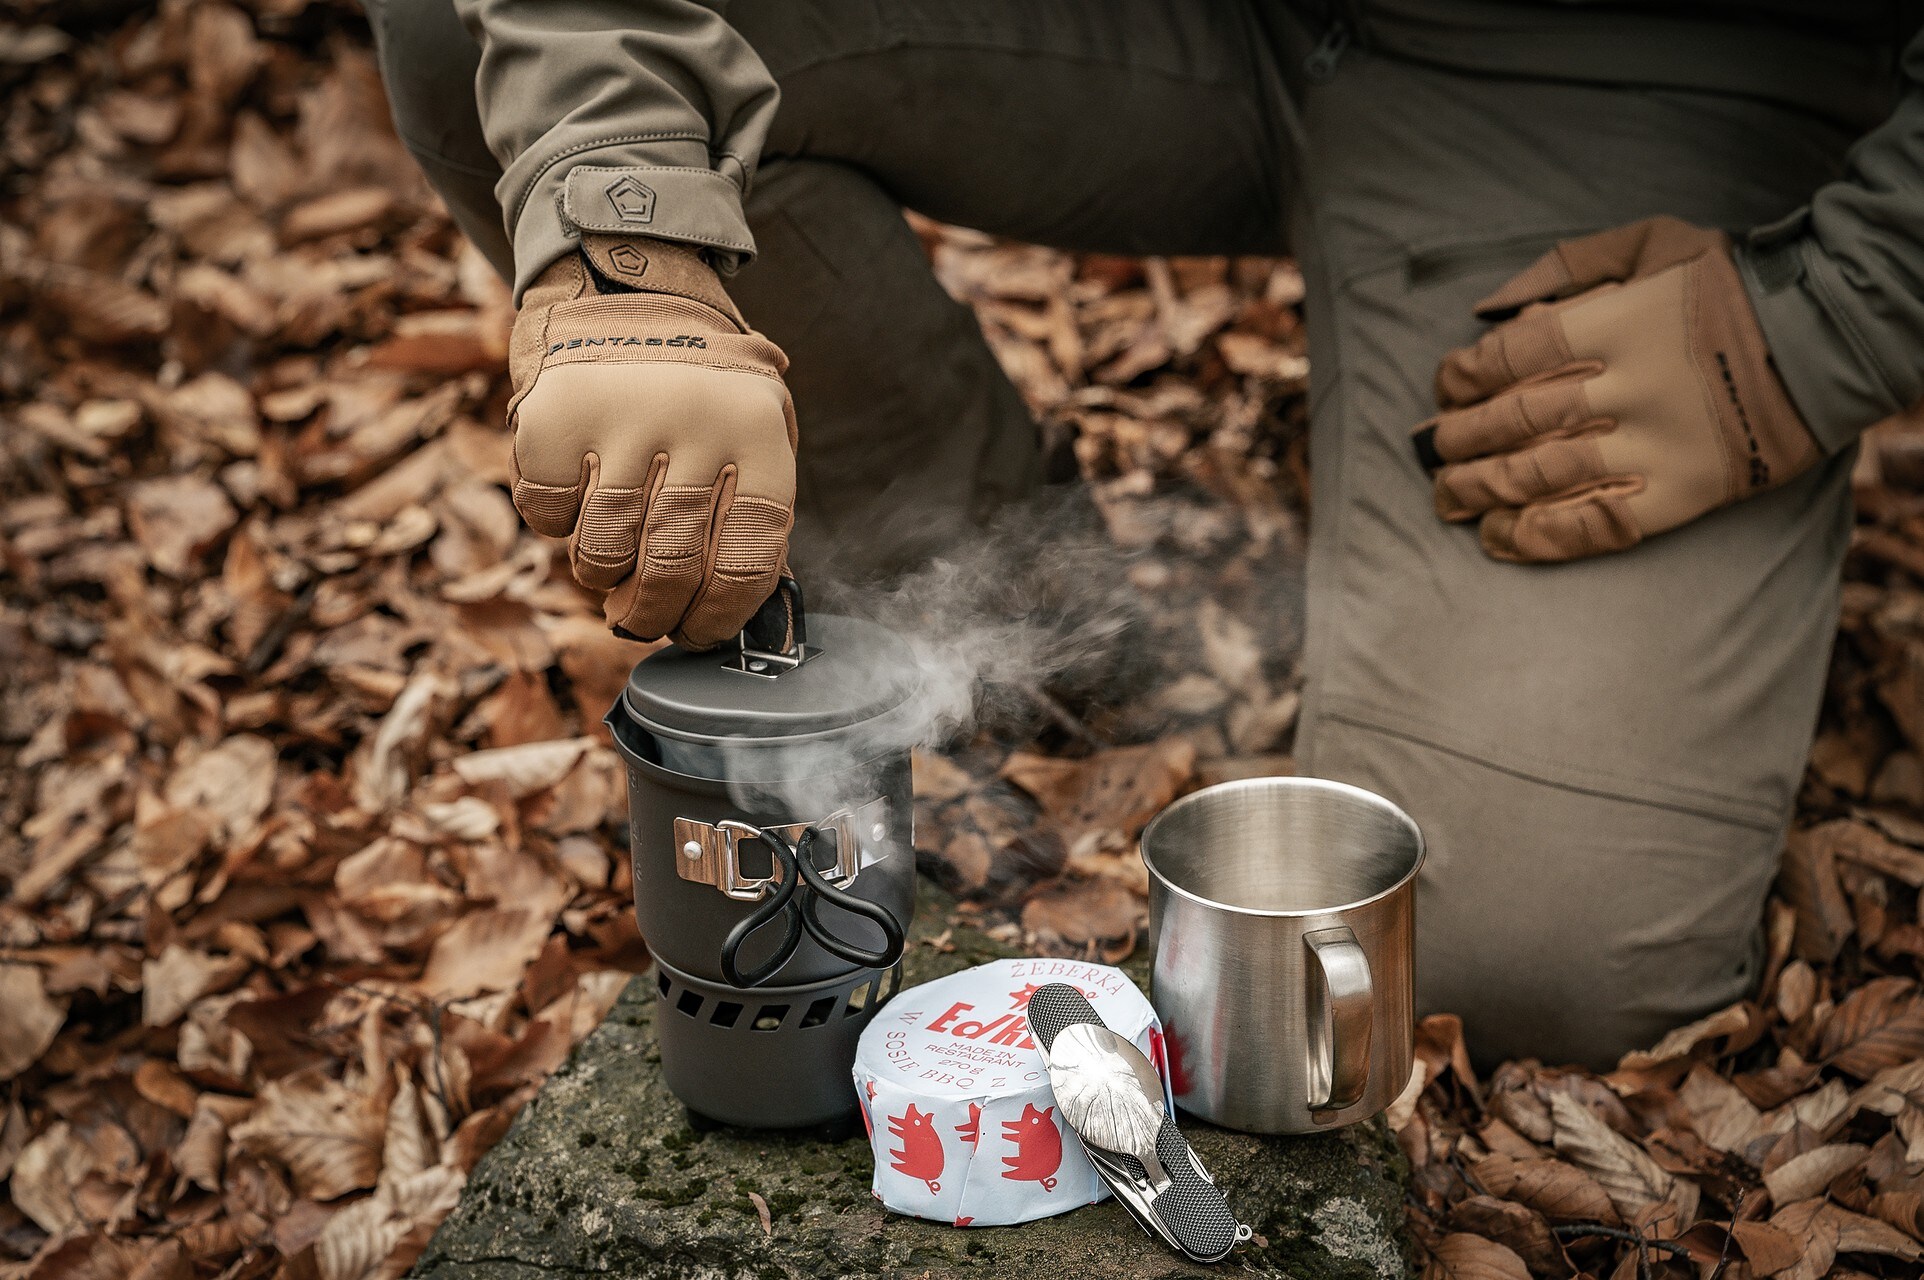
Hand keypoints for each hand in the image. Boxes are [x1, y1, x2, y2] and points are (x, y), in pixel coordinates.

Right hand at [507, 234, 795, 646]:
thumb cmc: (696, 387)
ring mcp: (622, 416)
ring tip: (610, 556)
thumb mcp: (751, 432)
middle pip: (673, 570)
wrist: (622, 287)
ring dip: (601, 575)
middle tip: (641, 621)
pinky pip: (545, 517)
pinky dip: (554, 524)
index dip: (720, 617)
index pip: (749, 561)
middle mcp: (696, 422)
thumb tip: (729, 619)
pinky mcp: (554, 413)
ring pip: (603, 555)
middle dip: (654, 616)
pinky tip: (575, 491)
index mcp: (759, 434)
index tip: (697, 634)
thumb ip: (747, 516)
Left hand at [1412, 216, 1820, 562]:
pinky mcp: (1676, 495)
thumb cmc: (1726, 284)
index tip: (1446, 387)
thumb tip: (1490, 305)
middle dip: (1460, 439)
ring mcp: (1651, 447)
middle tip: (1433, 449)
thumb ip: (1568, 265)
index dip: (1464, 378)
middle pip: (1514, 422)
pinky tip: (1496, 538)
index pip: (1510, 358)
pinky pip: (1590, 525)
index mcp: (1614, 324)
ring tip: (1447, 498)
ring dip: (1480, 491)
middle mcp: (1626, 388)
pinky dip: (1535, 537)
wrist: (1823, 338)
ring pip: (1540, 477)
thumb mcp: (1651, 242)